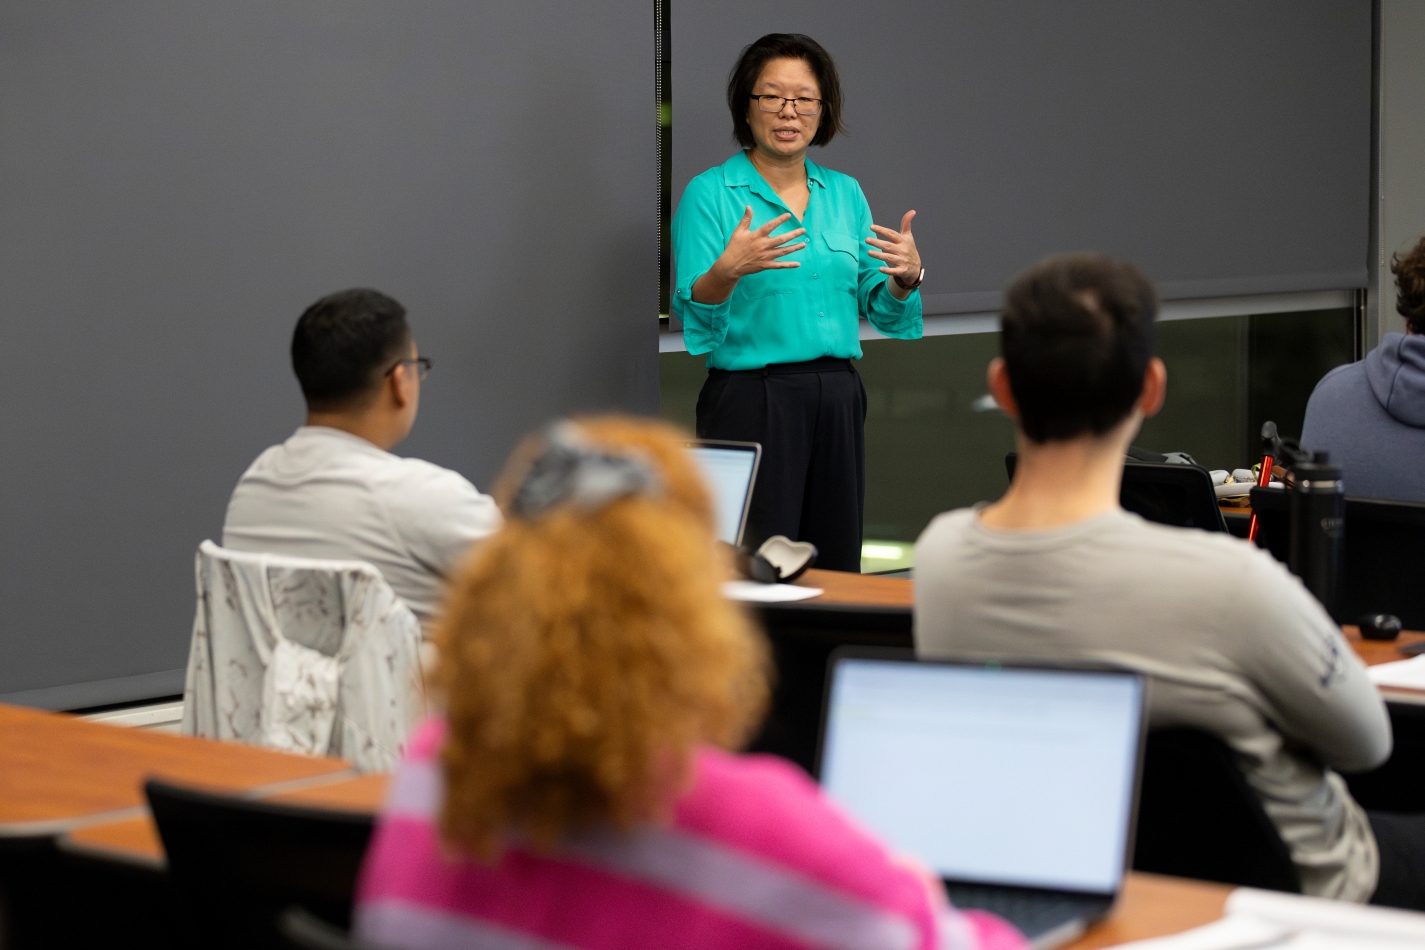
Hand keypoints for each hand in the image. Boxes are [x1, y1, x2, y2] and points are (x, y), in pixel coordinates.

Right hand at [692, 207, 806, 304]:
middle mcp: (763, 246)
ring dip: (794, 248)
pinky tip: (798, 264)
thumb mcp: (739, 231)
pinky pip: (779, 265)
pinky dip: (789, 265)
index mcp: (757, 236)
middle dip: (793, 234)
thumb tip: (749, 206)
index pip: (771, 226)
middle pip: (781, 239)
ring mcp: (766, 256)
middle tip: (803, 230)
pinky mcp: (766, 265)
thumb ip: (746, 219)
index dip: (780, 220)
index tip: (789, 215)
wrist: (731, 265)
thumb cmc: (734, 247)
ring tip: (804, 244)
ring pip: (783, 252)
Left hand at [867, 210, 921, 284]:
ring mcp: (902, 261)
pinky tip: (879, 268)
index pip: (891, 234)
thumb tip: (912, 211)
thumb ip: (906, 224)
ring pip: (889, 257)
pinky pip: (894, 271)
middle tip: (866, 239)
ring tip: (868, 252)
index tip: (871, 226)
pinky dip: (887, 270)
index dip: (882, 230)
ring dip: (879, 255)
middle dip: (877, 242)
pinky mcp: (902, 271)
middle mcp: (903, 250)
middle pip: (888, 246)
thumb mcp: (909, 237)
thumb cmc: (909, 250)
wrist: (916, 268)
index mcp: (903, 241)